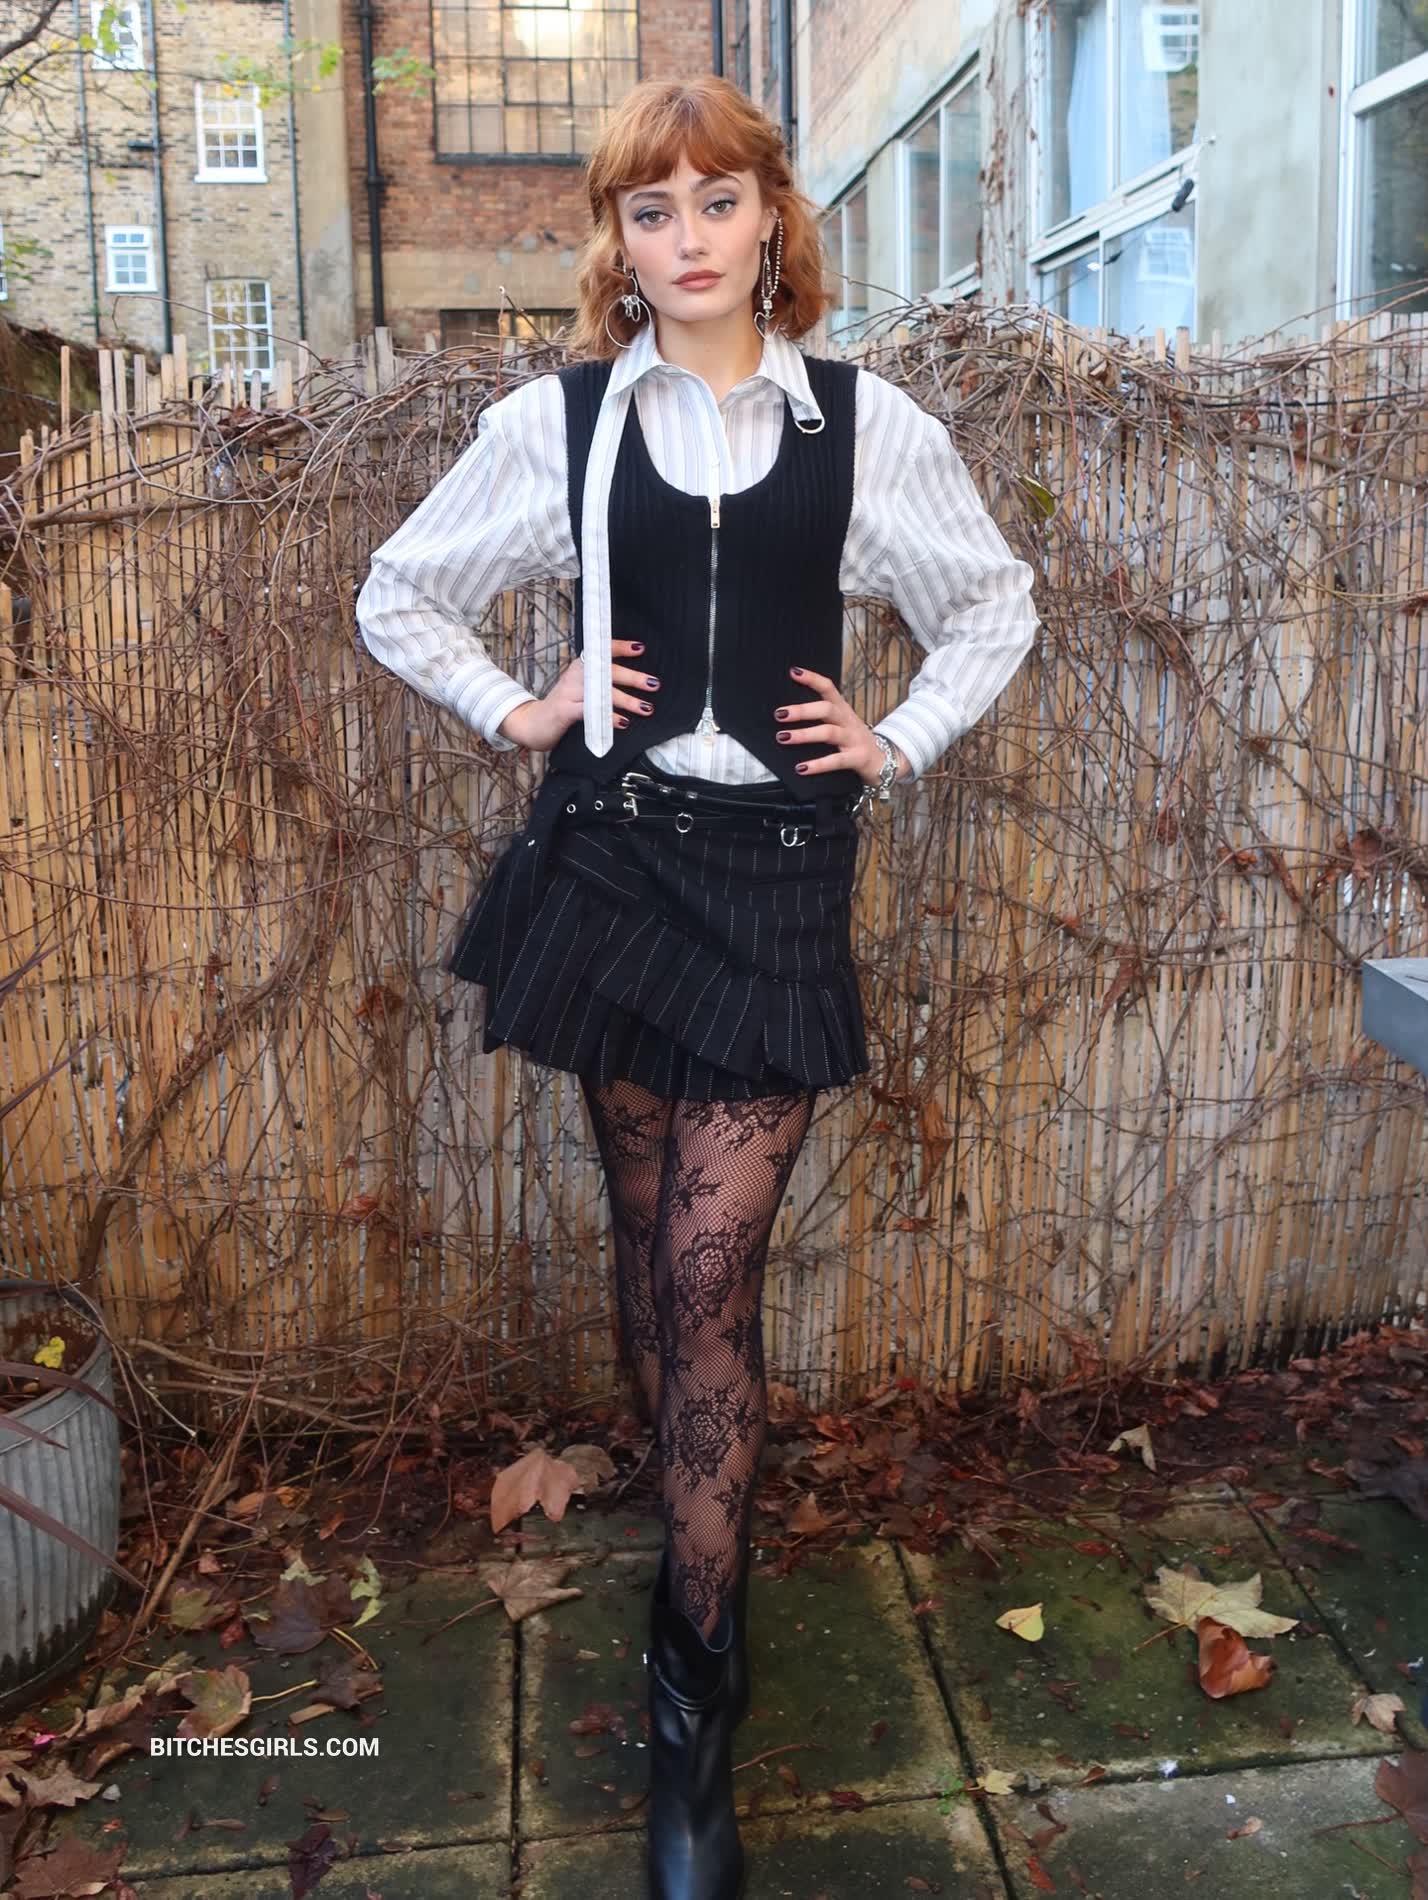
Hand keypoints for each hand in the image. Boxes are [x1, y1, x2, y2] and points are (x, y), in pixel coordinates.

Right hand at [496, 639, 659, 749]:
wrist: (533, 723)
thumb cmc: (564, 706)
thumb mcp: (580, 689)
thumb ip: (600, 683)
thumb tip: (632, 681)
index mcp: (580, 667)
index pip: (601, 651)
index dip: (620, 648)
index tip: (640, 648)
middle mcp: (575, 675)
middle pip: (606, 672)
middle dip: (633, 678)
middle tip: (654, 683)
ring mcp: (569, 692)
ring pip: (602, 693)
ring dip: (627, 700)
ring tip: (646, 708)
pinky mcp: (565, 710)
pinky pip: (590, 711)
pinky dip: (608, 717)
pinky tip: (623, 722)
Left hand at [773, 666, 909, 784]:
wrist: (885, 760)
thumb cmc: (854, 741)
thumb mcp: (841, 723)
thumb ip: (822, 716)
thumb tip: (788, 713)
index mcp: (843, 710)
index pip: (829, 688)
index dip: (812, 679)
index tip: (793, 672)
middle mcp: (848, 721)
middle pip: (826, 709)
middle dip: (802, 710)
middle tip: (780, 714)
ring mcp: (854, 739)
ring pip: (828, 733)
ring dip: (804, 735)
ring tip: (783, 737)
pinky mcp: (857, 758)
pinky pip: (836, 760)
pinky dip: (817, 765)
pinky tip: (801, 768)